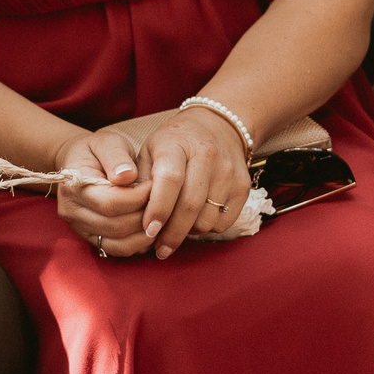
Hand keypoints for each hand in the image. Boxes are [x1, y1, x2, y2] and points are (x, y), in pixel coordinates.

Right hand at [53, 127, 151, 256]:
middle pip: (116, 226)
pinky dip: (137, 244)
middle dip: (145, 216)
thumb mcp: (107, 142)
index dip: (139, 198)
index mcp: (74, 185)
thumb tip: (127, 175)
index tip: (156, 186)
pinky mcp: (90, 238)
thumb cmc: (97, 150)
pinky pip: (116, 249)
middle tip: (163, 202)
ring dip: (144, 234)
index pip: (111, 203)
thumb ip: (117, 156)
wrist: (78, 161)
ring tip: (159, 216)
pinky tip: (150, 228)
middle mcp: (71, 211)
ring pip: (117, 243)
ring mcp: (79, 228)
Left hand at [132, 106, 253, 258]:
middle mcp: (206, 155)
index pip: (169, 180)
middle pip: (190, 205)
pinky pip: (224, 222)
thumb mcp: (149, 151)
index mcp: (176, 143)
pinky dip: (207, 228)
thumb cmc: (175, 143)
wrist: (218, 125)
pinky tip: (196, 219)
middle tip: (159, 249)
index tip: (148, 230)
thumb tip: (130, 218)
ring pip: (207, 219)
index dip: (158, 209)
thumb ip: (139, 181)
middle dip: (172, 234)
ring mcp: (228, 170)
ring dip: (189, 232)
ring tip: (177, 227)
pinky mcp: (242, 185)